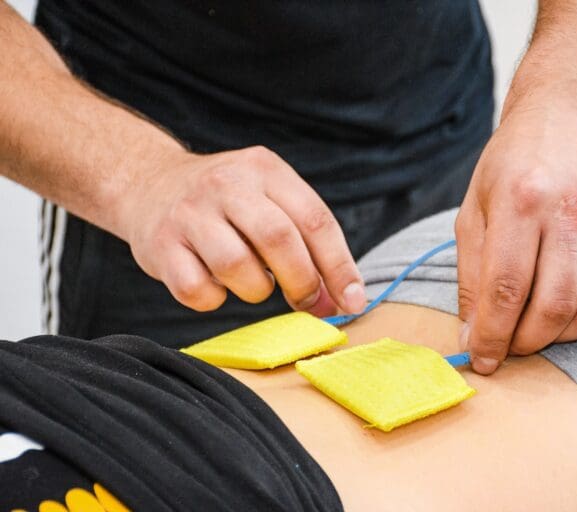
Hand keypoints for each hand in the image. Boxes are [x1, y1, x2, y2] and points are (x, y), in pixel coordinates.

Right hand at [118, 146, 365, 315]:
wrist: (148, 183)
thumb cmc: (226, 204)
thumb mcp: (269, 199)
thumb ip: (306, 242)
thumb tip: (341, 300)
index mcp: (266, 169)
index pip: (316, 220)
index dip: (339, 266)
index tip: (352, 301)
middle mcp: (227, 184)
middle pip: (278, 239)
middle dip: (301, 281)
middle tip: (305, 301)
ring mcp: (190, 213)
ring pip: (236, 266)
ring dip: (255, 289)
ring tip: (252, 282)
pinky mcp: (160, 245)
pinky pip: (196, 290)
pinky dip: (214, 300)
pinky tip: (215, 285)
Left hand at [456, 95, 576, 373]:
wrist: (568, 113)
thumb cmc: (511, 162)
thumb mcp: (474, 207)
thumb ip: (471, 272)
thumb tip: (472, 333)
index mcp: (520, 201)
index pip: (506, 287)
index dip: (492, 334)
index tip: (482, 359)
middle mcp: (569, 212)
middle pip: (553, 306)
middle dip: (525, 343)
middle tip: (508, 347)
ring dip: (559, 336)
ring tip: (535, 330)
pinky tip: (567, 309)